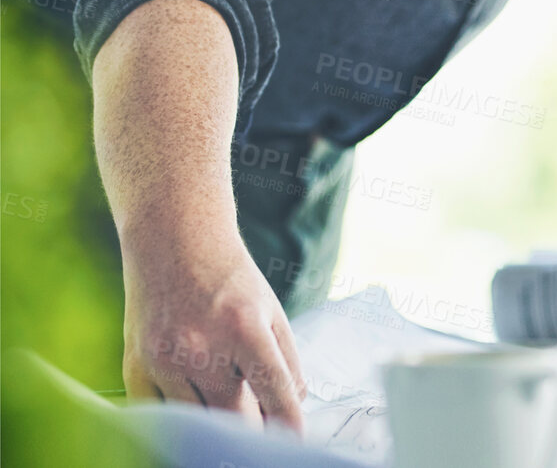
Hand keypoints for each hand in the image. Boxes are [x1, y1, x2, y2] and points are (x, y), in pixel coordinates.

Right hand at [120, 228, 305, 433]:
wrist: (173, 241)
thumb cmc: (230, 278)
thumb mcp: (272, 310)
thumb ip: (287, 361)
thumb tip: (291, 408)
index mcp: (245, 330)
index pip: (275, 393)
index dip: (288, 425)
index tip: (293, 442)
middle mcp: (202, 348)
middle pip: (235, 418)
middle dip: (253, 428)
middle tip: (262, 429)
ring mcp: (164, 361)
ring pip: (198, 422)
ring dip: (217, 423)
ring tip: (229, 409)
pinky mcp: (135, 368)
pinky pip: (160, 416)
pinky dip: (180, 419)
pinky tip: (195, 407)